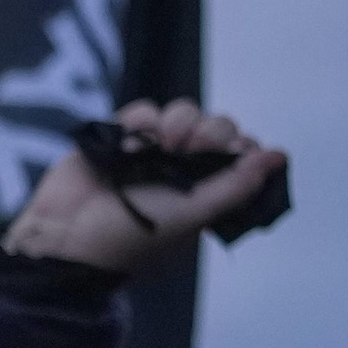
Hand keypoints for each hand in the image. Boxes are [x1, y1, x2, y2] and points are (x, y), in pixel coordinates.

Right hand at [0, 102, 286, 276]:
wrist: (68, 237)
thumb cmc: (136, 235)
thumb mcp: (194, 215)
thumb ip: (238, 185)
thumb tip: (279, 156)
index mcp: (209, 189)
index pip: (242, 150)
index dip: (238, 146)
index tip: (226, 156)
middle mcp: (185, 167)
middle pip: (217, 124)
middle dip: (207, 132)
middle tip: (186, 152)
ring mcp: (152, 151)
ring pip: (182, 111)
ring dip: (174, 123)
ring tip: (156, 147)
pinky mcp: (119, 137)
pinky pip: (144, 110)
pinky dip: (140, 119)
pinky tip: (131, 142)